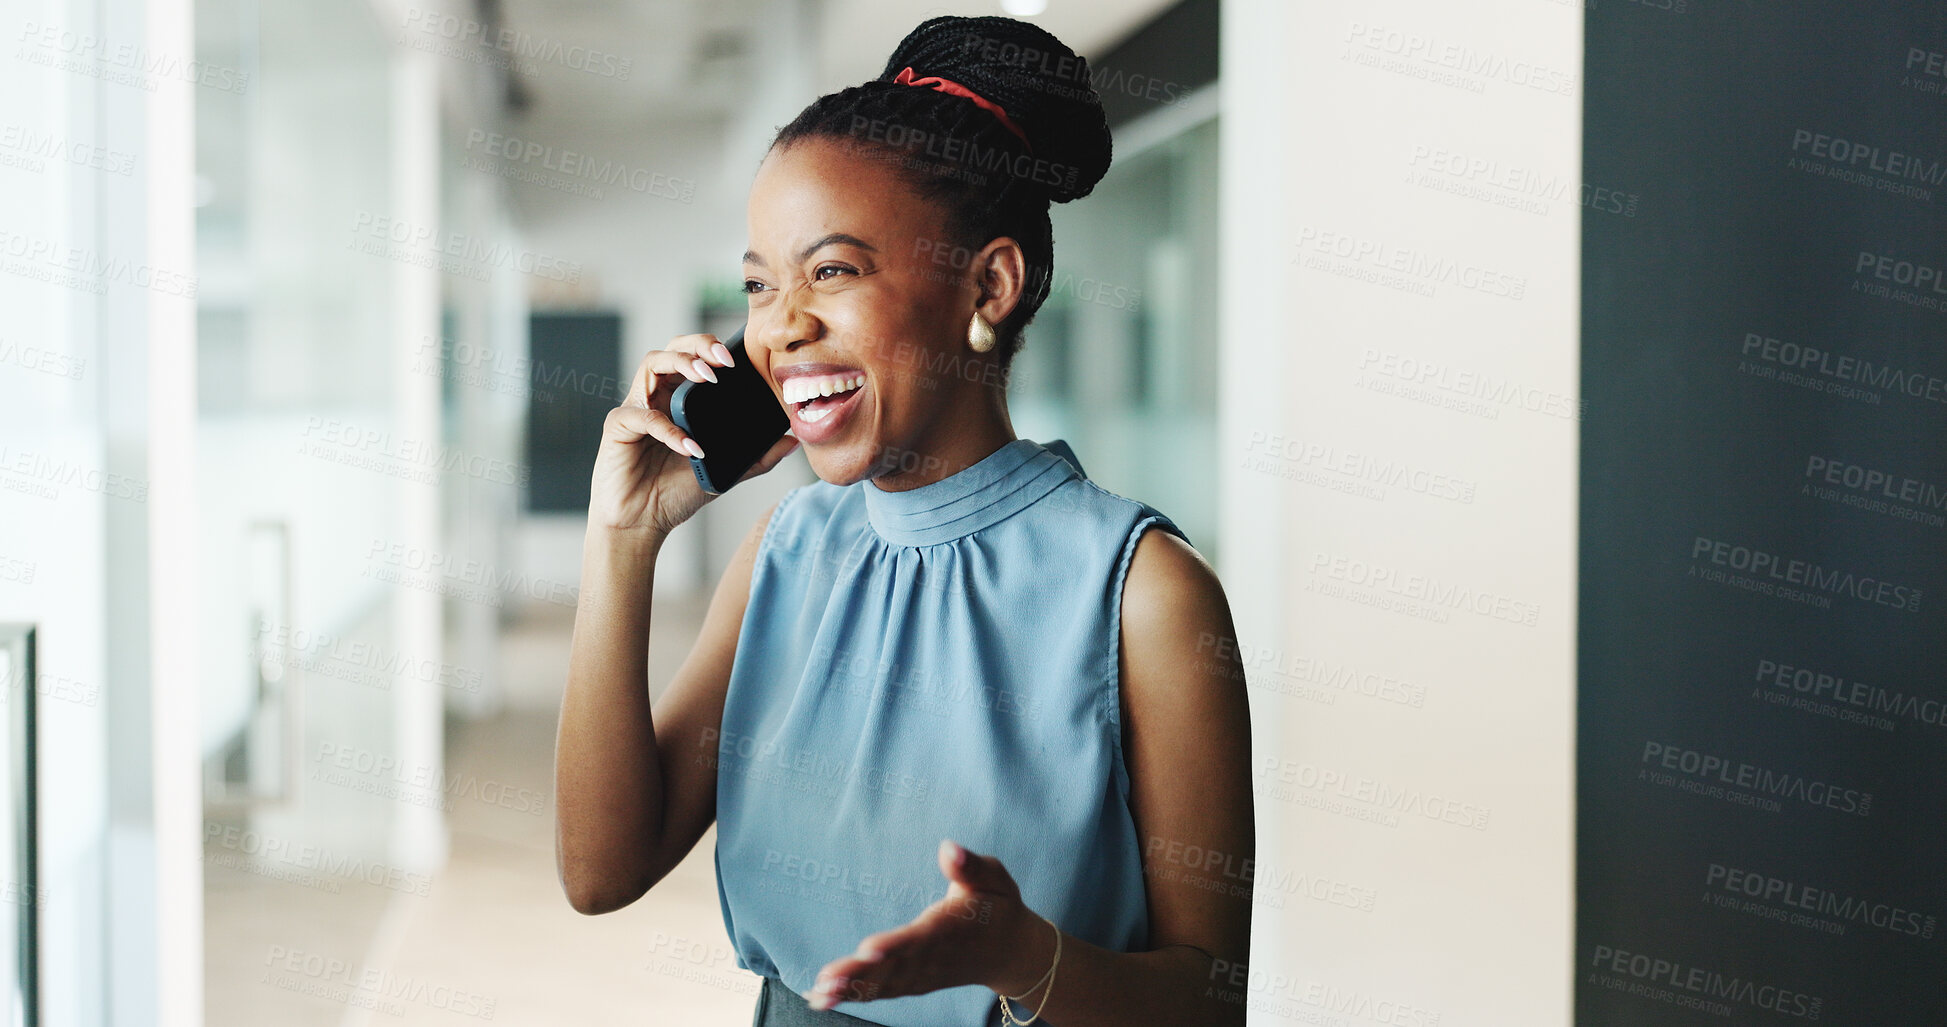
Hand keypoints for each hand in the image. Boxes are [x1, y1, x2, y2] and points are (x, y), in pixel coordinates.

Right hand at [588, 333, 799, 535]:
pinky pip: (642, 416)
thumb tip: (793, 441)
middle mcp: (656, 396)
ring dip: (682, 364)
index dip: (715, 348)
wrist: (643, 523)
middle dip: (699, 346)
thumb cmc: (675, 493)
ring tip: (707, 379)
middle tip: (725, 361)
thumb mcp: (725, 472)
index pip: (695, 356)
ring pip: (652, 364)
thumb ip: (758, 457)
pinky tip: (690, 446)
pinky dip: (669, 428)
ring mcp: (636, 407)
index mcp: (679, 399)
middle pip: (672, 348)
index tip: (742, 358)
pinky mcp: (618, 426)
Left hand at [805, 840, 1054, 1010]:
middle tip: (827, 979)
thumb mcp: (995, 878)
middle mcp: (937, 955)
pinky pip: (884, 991)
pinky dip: (856, 995)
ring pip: (886, 983)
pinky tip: (823, 998)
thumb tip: (949, 848)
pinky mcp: (916, 983)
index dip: (897, 944)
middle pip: (896, 965)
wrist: (1011, 952)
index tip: (868, 949)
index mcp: (955, 925)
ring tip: (820, 993)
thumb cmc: (998, 904)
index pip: (924, 936)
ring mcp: (925, 973)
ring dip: (852, 989)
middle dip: (861, 974)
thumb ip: (971, 866)